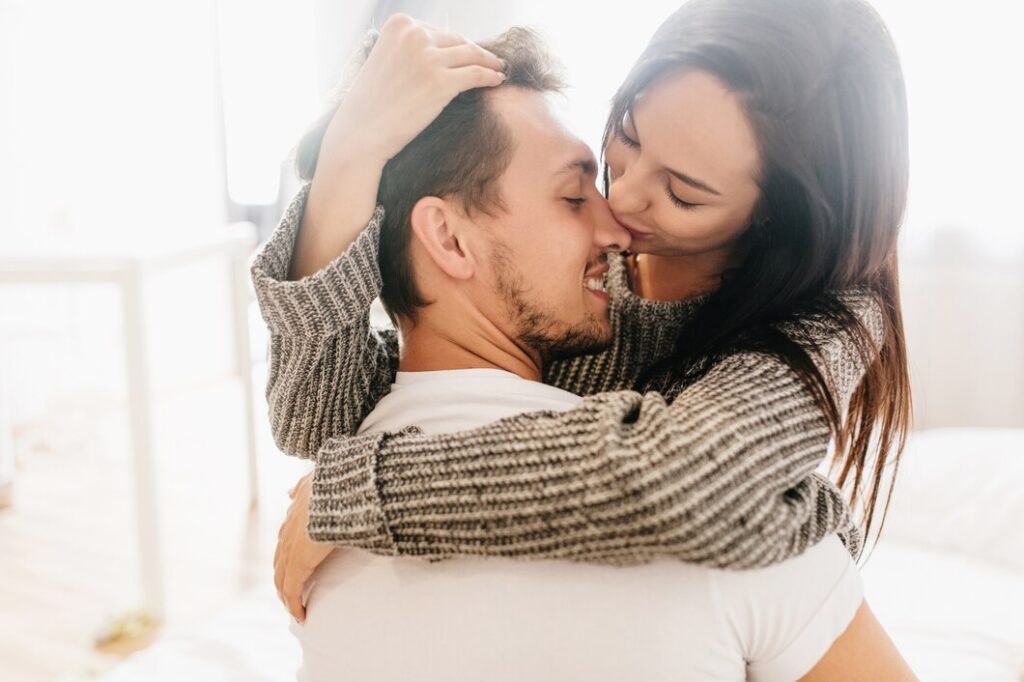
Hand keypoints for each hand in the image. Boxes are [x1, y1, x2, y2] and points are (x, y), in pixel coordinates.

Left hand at [274, 469, 333, 623]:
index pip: (285, 538)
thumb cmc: (337, 485)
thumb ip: (303, 485)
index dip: (287, 554)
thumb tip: (288, 492)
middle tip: (291, 593)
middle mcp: (288, 530)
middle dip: (283, 577)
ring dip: (287, 594)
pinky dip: (294, 604)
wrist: (340, 492)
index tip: (292, 565)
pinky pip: (292, 590)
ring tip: (295, 608)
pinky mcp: (298, 564)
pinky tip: (301, 614)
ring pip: (281, 578)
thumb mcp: (316, 479)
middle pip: (279, 560)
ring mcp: (290, 548)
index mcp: (295, 511)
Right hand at [320, 13, 506, 167]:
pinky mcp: (441, 82)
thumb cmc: (371, 104)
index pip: (438, 31)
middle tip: (491, 61)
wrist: (361, 132)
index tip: (469, 53)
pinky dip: (490, 76)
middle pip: (457, 40)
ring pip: (471, 55)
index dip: (456, 44)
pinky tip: (497, 80)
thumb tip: (442, 51)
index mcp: (399, 24)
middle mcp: (414, 35)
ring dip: (489, 61)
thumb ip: (408, 50)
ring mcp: (428, 58)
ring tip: (499, 68)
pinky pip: (476, 74)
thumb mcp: (385, 60)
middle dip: (475, 52)